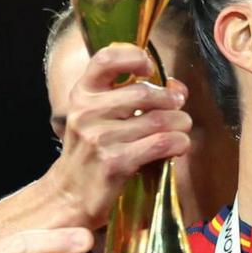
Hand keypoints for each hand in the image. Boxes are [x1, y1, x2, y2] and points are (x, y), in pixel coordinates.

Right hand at [0, 44, 190, 240]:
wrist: (70, 195)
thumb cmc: (91, 153)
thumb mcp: (100, 118)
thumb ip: (132, 97)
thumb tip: (176, 86)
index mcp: (82, 94)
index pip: (106, 59)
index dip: (134, 57)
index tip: (150, 70)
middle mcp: (87, 112)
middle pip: (144, 93)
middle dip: (171, 101)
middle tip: (179, 110)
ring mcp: (99, 138)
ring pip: (158, 120)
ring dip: (180, 124)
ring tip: (181, 129)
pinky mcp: (114, 162)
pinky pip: (160, 143)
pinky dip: (178, 143)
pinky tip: (179, 146)